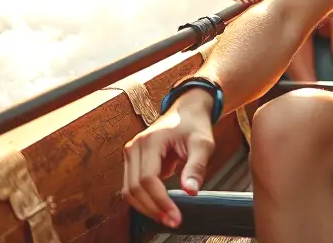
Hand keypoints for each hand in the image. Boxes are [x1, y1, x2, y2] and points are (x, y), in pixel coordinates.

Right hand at [122, 93, 215, 228]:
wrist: (186, 110)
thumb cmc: (195, 125)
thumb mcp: (203, 144)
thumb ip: (196, 167)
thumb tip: (190, 191)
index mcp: (150, 141)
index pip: (148, 178)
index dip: (160, 201)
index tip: (175, 216)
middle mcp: (135, 146)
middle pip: (134, 188)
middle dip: (152, 208)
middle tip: (172, 221)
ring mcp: (131, 153)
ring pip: (129, 190)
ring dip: (146, 208)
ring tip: (167, 217)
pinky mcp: (133, 160)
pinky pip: (132, 186)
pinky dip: (144, 200)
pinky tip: (160, 207)